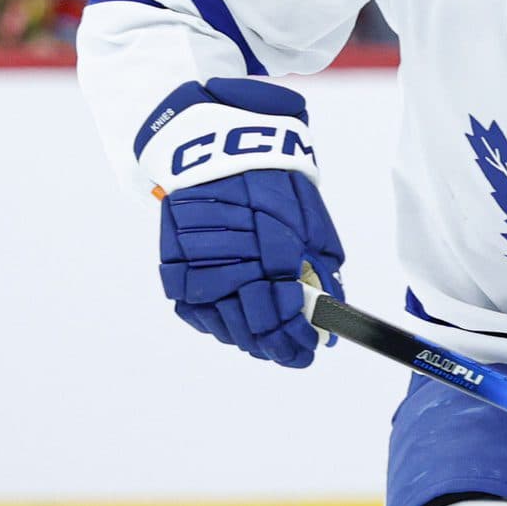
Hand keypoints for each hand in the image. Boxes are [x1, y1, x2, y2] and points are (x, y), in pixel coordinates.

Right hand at [145, 78, 345, 365]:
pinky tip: (237, 318)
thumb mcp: (312, 227)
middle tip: (292, 352)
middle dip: (277, 348)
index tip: (309, 351)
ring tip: (267, 337)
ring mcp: (199, 272)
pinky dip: (220, 322)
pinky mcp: (174, 271)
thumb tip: (332, 325)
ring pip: (225, 328)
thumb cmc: (275, 187)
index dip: (298, 343)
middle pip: (254, 332)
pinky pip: (198, 314)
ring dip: (249, 338)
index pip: (284, 320)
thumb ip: (322, 277)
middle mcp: (232, 267)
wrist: (220, 152)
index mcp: (273, 256)